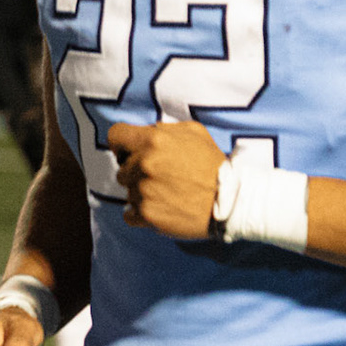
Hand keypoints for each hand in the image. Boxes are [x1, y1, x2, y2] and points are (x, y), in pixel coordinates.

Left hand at [107, 120, 223, 239]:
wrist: (229, 201)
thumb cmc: (212, 165)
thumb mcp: (194, 132)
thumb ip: (164, 129)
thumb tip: (145, 133)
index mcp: (153, 140)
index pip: (115, 136)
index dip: (121, 144)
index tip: (127, 152)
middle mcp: (144, 164)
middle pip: (122, 168)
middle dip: (136, 171)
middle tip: (161, 177)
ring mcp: (144, 191)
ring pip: (127, 191)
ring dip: (141, 193)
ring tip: (165, 194)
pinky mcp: (147, 215)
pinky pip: (129, 214)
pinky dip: (140, 214)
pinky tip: (159, 209)